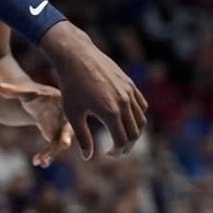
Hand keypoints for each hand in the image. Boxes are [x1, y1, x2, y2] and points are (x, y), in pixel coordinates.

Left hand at [0, 78, 75, 165]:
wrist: (40, 103)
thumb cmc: (35, 96)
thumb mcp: (25, 93)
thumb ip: (14, 91)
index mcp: (61, 104)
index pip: (66, 113)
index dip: (66, 122)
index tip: (65, 136)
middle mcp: (66, 118)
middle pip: (67, 130)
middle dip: (65, 138)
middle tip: (65, 144)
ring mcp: (62, 130)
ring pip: (58, 144)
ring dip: (51, 153)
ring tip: (41, 162)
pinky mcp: (56, 138)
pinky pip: (52, 149)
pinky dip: (45, 155)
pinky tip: (35, 162)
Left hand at [42, 25, 148, 158]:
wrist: (76, 55)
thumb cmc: (70, 85)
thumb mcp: (73, 113)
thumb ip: (83, 137)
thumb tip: (87, 157)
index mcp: (110, 112)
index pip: (122, 140)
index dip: (117, 151)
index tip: (108, 154)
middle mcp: (124, 102)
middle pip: (135, 133)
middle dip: (127, 145)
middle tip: (117, 150)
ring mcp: (129, 92)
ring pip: (141, 120)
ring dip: (134, 132)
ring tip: (122, 136)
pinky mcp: (130, 84)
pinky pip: (141, 105)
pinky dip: (138, 116)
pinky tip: (125, 118)